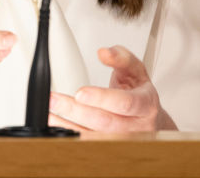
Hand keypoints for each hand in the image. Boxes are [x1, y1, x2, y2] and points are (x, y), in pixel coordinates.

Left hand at [48, 45, 176, 131]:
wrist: (150, 119)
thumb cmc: (140, 93)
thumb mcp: (136, 70)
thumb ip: (121, 57)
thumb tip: (104, 53)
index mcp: (145, 104)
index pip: (125, 103)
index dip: (102, 98)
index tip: (80, 92)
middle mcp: (135, 126)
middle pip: (104, 122)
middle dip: (76, 111)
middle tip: (55, 100)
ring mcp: (121, 140)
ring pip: (93, 136)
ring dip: (67, 126)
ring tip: (49, 113)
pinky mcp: (108, 146)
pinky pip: (87, 143)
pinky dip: (69, 135)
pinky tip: (56, 125)